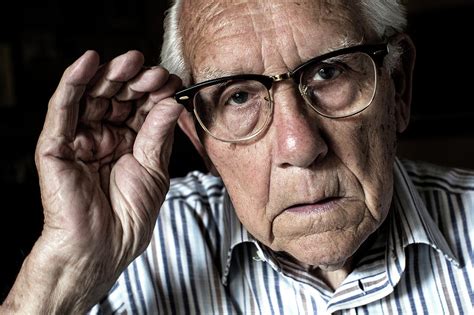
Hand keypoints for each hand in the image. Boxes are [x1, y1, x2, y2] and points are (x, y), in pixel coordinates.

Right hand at [2, 50, 183, 312]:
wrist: (104, 247)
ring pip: (92, 97)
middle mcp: (104, 137)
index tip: (173, 81)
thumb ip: (158, 132)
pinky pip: (63, 108)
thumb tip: (174, 100)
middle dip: (135, 81)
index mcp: (128, 143)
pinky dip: (73, 82)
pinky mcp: (57, 144)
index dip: (155, 93)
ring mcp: (80, 139)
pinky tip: (88, 61)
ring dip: (110, 75)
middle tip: (152, 70)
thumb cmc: (129, 216)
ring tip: (129, 61)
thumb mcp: (154, 169)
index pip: (141, 108)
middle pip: (118, 98)